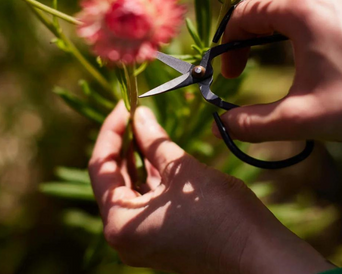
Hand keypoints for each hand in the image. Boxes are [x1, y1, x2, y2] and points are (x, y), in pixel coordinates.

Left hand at [89, 102, 332, 273]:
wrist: (261, 257)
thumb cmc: (222, 216)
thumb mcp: (183, 171)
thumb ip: (155, 141)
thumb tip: (139, 114)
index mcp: (120, 223)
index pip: (101, 166)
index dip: (111, 131)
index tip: (124, 104)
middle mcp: (123, 235)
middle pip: (113, 177)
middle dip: (124, 142)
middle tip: (135, 111)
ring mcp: (141, 237)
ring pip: (130, 185)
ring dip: (137, 155)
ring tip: (145, 124)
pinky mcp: (158, 234)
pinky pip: (145, 197)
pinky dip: (150, 172)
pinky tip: (156, 148)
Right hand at [215, 0, 341, 142]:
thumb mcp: (305, 117)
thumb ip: (256, 123)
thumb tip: (224, 125)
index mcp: (301, 9)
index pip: (244, 14)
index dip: (228, 43)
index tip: (230, 75)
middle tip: (242, 30)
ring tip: (263, 31)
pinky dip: (293, 2)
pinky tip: (297, 35)